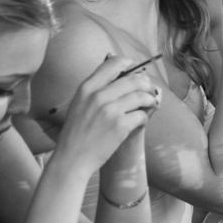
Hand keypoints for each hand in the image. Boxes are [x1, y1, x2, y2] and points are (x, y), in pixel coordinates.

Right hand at [51, 56, 161, 173]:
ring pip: (142, 96)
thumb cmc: (76, 133)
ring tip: (151, 105)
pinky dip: (144, 118)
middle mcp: (98, 95)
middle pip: (134, 79)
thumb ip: (97, 90)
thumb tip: (124, 76)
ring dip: (150, 100)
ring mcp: (109, 110)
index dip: (131, 65)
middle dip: (147, 85)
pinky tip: (140, 122)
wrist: (72, 159)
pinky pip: (142, 114)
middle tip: (151, 91)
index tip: (138, 72)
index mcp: (87, 87)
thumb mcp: (79, 104)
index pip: (114, 63)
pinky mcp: (120, 125)